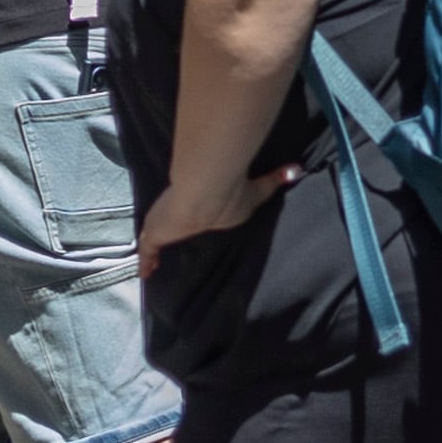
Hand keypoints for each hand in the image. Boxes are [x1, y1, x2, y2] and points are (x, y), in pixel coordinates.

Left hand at [135, 165, 278, 277]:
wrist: (207, 192)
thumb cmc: (230, 193)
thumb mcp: (257, 192)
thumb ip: (274, 180)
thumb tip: (296, 168)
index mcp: (203, 203)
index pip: (195, 212)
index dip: (191, 218)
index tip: (190, 222)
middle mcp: (182, 212)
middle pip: (172, 223)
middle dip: (169, 231)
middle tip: (167, 240)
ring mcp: (166, 222)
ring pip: (156, 236)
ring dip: (153, 248)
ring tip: (150, 264)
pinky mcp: (155, 232)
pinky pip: (146, 250)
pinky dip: (145, 261)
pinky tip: (144, 273)